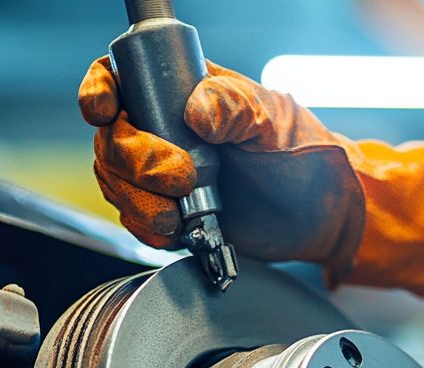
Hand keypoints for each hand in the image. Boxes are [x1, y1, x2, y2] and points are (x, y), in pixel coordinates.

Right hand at [78, 58, 423, 295]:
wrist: (323, 215)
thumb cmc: (306, 155)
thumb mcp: (274, 122)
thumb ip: (236, 107)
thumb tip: (197, 110)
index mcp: (184, 93)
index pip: (120, 79)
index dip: (100, 91)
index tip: (105, 110)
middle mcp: (165, 131)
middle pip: (110, 140)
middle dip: (135, 163)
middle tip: (182, 179)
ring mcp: (165, 174)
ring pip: (116, 183)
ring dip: (139, 202)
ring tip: (181, 213)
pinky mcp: (172, 215)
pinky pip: (136, 221)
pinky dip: (149, 229)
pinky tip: (179, 230)